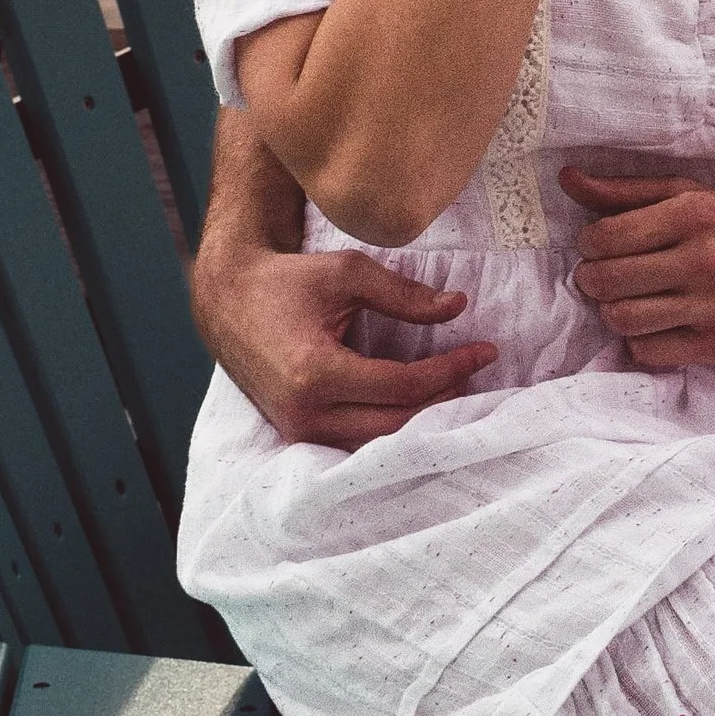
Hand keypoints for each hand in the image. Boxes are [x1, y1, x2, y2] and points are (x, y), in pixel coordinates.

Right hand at [196, 236, 497, 448]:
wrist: (228, 302)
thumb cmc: (287, 282)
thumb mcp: (347, 274)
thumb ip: (404, 295)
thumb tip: (458, 306)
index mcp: (315, 373)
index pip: (402, 386)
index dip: (451, 369)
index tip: (485, 350)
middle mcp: (305, 413)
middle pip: (397, 424)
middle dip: (445, 399)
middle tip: (477, 371)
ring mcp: (298, 430)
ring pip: (379, 442)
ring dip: (423, 418)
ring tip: (457, 386)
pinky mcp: (297, 434)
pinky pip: (356, 441)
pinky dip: (393, 426)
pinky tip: (421, 404)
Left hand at [562, 170, 714, 367]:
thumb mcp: (689, 196)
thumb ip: (625, 191)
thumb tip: (566, 179)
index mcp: (694, 214)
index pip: (608, 236)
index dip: (589, 243)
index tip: (597, 244)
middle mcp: (704, 260)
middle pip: (609, 280)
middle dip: (591, 278)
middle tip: (598, 274)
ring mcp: (712, 307)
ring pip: (624, 319)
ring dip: (610, 310)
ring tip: (621, 298)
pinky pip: (650, 351)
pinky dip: (638, 339)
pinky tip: (650, 323)